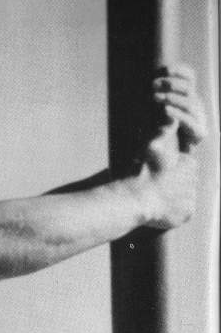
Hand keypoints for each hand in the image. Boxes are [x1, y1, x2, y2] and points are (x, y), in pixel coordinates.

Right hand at [138, 64, 206, 229]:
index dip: (172, 172)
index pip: (186, 167)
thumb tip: (172, 117)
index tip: (159, 176)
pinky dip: (175, 214)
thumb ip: (163, 132)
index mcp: (190, 165)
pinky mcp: (187, 215)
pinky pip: (184, 214)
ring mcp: (192, 199)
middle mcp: (195, 181)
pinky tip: (163, 211)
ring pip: (185, 199)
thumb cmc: (141, 173)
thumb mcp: (151, 147)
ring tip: (158, 200)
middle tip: (157, 189)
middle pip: (187, 184)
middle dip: (176, 186)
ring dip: (175, 200)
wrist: (135, 200)